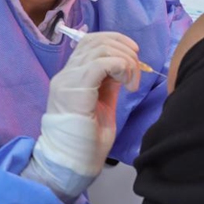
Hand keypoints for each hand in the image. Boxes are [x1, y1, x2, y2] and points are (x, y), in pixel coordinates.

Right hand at [22, 32, 140, 202]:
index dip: (116, 40)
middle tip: (136, 71)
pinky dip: (121, 68)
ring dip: (125, 61)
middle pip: (97, 40)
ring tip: (132, 82)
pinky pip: (101, 63)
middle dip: (124, 49)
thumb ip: (108, 82)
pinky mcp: (75, 89)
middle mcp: (66, 73)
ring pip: (101, 48)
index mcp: (71, 75)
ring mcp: (68, 80)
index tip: (134, 54)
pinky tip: (127, 85)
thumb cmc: (87, 141)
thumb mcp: (103, 103)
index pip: (91, 41)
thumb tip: (123, 65)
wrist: (72, 163)